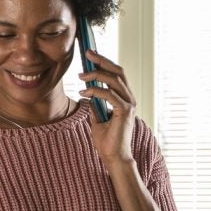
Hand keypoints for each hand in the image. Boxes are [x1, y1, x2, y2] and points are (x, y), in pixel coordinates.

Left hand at [79, 50, 135, 164]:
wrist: (113, 157)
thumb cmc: (107, 141)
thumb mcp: (97, 119)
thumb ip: (95, 106)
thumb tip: (88, 95)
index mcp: (124, 98)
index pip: (116, 74)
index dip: (105, 63)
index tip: (90, 55)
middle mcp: (129, 98)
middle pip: (118, 72)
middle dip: (102, 61)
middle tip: (88, 54)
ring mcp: (129, 104)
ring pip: (114, 80)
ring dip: (96, 75)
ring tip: (81, 76)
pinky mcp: (125, 111)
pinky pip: (109, 95)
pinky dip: (96, 91)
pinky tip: (84, 92)